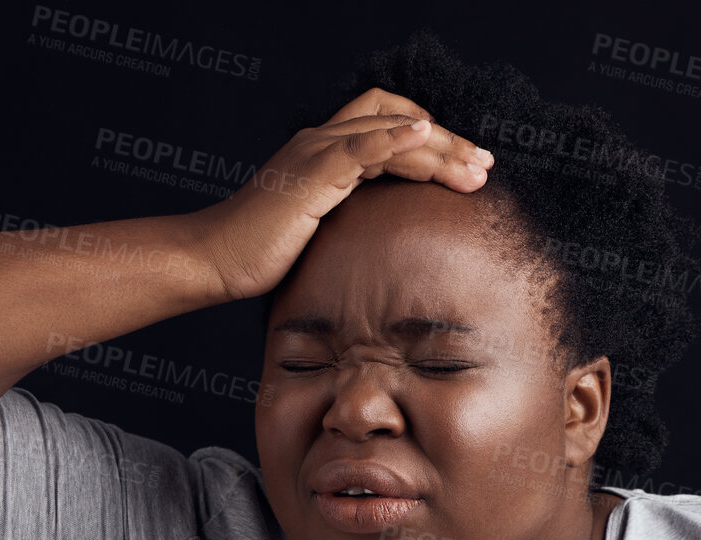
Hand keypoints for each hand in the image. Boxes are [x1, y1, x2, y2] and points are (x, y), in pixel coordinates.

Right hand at [192, 86, 493, 304]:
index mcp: (325, 152)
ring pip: (389, 130)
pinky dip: (396, 137)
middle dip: (447, 141)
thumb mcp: (319, 231)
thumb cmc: (262, 254)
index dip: (430, 139)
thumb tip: (392, 244)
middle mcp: (321, 141)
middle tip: (484, 166)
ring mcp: (316, 152)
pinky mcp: (311, 173)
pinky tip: (425, 137)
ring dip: (437, 146)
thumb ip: (352, 220)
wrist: (216, 260)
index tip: (465, 166)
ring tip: (474, 167)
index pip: (388, 125)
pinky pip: (360, 145)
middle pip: (397, 119)